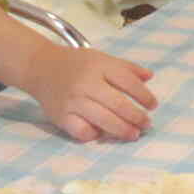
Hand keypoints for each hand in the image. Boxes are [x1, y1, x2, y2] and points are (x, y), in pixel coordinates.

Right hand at [28, 46, 156, 141]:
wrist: (41, 67)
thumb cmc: (76, 64)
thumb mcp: (101, 58)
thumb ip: (126, 67)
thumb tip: (149, 76)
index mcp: (99, 66)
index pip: (128, 82)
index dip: (144, 96)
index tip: (153, 106)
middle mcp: (86, 83)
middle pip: (118, 104)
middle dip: (137, 117)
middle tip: (147, 125)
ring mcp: (73, 101)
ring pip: (103, 120)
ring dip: (122, 130)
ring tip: (133, 134)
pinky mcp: (62, 117)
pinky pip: (82, 132)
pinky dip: (94, 135)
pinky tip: (102, 134)